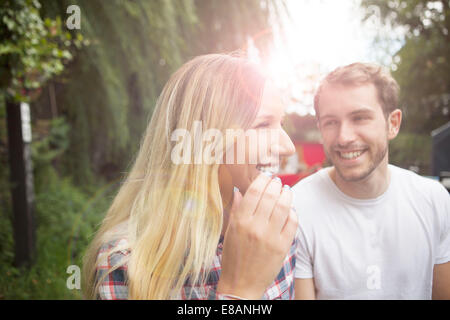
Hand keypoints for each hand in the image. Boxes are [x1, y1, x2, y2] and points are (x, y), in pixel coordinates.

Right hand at [217, 173, 297, 298]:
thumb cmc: (233, 257)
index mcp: (239, 221)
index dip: (262, 180)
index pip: (254, 192)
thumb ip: (236, 210)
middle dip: (276, 184)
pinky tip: (290, 210)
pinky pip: (292, 223)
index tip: (266, 177)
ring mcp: (270, 237)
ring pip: (284, 207)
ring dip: (287, 195)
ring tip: (286, 191)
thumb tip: (240, 190)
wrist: (241, 284)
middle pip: (270, 196)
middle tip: (277, 181)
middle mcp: (255, 227)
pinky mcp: (282, 247)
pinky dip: (293, 212)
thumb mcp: (229, 232)